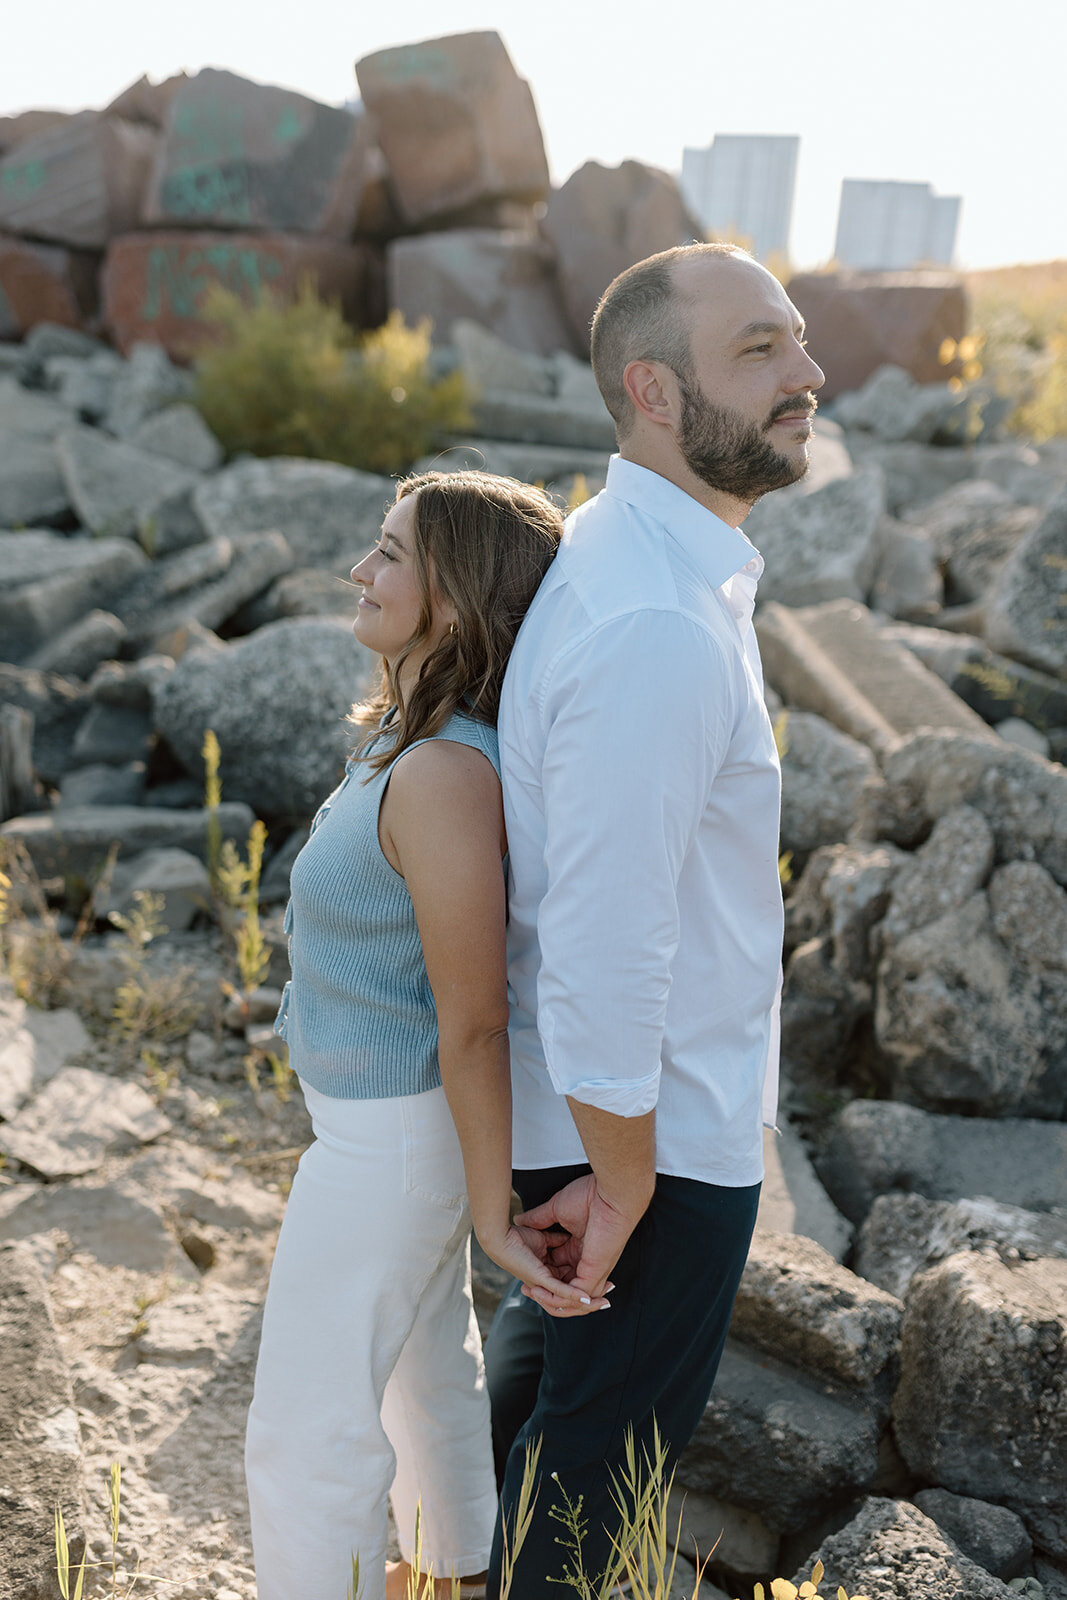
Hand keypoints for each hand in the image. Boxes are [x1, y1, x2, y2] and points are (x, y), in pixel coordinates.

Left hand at [476, 1221, 608, 1316]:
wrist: (500, 1234)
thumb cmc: (517, 1236)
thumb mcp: (544, 1238)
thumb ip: (557, 1242)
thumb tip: (568, 1239)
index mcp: (547, 1274)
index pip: (570, 1286)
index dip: (587, 1288)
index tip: (606, 1285)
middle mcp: (545, 1284)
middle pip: (571, 1299)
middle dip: (591, 1302)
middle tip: (608, 1301)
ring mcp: (543, 1284)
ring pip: (568, 1300)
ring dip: (587, 1304)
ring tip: (603, 1302)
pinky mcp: (540, 1280)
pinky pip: (560, 1291)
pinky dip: (573, 1296)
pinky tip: (587, 1299)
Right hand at [513, 1173, 647, 1313]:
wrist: (609, 1195)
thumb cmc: (588, 1197)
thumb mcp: (555, 1209)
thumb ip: (538, 1218)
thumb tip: (520, 1219)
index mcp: (578, 1249)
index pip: (558, 1271)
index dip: (542, 1277)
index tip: (525, 1278)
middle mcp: (586, 1263)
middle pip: (564, 1288)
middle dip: (544, 1293)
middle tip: (526, 1289)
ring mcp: (592, 1270)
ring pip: (572, 1299)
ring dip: (551, 1299)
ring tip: (533, 1292)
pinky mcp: (594, 1273)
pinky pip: (578, 1295)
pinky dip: (561, 1297)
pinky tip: (547, 1292)